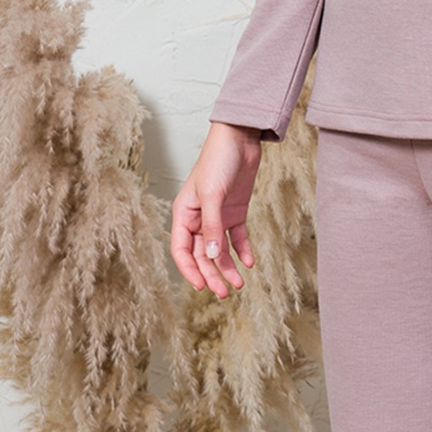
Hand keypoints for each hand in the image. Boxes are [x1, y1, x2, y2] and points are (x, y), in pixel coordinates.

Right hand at [170, 122, 263, 297]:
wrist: (241, 139)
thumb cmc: (218, 161)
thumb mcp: (213, 195)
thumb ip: (211, 227)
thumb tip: (210, 257)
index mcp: (183, 214)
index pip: (181, 250)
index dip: (190, 270)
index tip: (202, 287)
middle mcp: (198, 218)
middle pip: (202, 254)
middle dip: (212, 274)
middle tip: (225, 293)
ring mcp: (218, 216)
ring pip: (219, 250)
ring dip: (228, 267)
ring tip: (239, 284)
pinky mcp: (235, 212)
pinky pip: (237, 238)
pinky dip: (243, 251)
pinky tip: (249, 263)